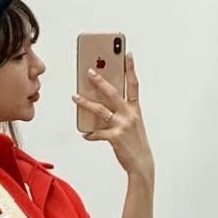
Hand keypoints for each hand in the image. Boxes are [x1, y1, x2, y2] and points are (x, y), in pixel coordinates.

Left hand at [72, 52, 154, 180]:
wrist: (142, 164)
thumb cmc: (135, 143)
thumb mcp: (133, 124)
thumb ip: (121, 112)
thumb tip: (101, 103)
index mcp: (135, 109)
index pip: (134, 85)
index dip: (131, 69)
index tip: (128, 54)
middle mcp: (130, 115)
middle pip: (113, 93)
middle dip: (100, 81)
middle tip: (89, 71)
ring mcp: (122, 126)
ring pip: (101, 110)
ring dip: (86, 103)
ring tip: (75, 97)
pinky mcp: (115, 138)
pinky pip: (98, 133)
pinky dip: (90, 134)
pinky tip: (84, 134)